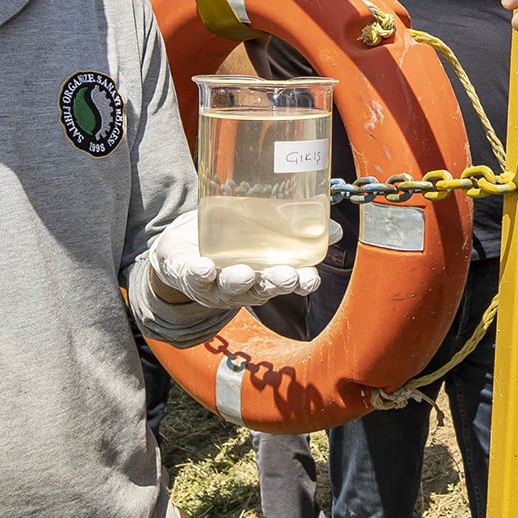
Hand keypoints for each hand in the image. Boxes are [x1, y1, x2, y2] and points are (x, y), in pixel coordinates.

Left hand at [145, 209, 331, 309]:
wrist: (182, 246)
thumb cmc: (230, 240)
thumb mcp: (264, 233)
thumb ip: (297, 229)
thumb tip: (335, 229)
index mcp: (264, 275)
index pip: (289, 283)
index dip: (301, 283)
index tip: (310, 279)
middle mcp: (241, 285)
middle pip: (260, 289)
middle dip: (273, 284)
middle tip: (284, 275)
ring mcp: (213, 282)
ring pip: (226, 287)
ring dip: (235, 281)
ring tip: (242, 272)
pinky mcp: (185, 272)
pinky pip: (191, 277)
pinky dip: (196, 273)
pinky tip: (201, 266)